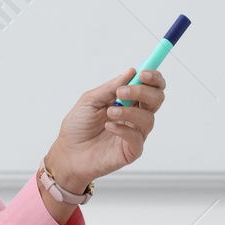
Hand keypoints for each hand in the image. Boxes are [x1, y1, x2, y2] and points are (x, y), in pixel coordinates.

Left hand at [47, 67, 167, 192]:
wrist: (68, 153)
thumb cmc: (78, 127)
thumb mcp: (90, 100)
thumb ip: (110, 87)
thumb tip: (131, 72)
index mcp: (128, 101)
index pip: (150, 86)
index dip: (153, 78)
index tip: (143, 74)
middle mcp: (135, 115)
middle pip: (156, 99)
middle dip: (143, 91)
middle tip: (122, 92)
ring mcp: (135, 133)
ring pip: (148, 118)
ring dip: (129, 111)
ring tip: (110, 112)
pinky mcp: (132, 150)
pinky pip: (137, 138)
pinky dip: (123, 129)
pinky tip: (109, 127)